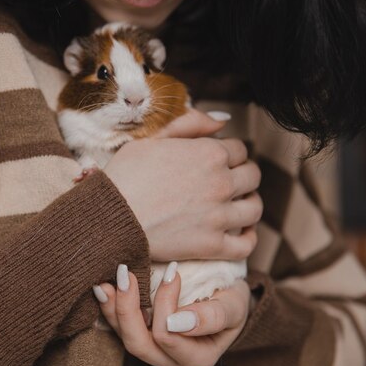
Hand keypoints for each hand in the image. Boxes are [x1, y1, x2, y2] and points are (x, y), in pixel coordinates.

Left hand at [94, 265, 250, 365]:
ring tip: (109, 280)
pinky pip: (118, 327)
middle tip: (127, 274)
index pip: (168, 336)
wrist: (225, 296)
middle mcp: (171, 361)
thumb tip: (177, 323)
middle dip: (128, 308)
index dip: (165, 303)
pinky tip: (104, 287)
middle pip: (139, 344)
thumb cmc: (232, 300)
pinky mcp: (140, 336)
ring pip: (124, 338)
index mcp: (197, 359)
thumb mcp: (234, 305)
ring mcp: (153, 350)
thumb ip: (213, 316)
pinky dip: (109, 307)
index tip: (173, 271)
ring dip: (113, 308)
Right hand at [103, 109, 261, 261]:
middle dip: (242, 175)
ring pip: (254, 208)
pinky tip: (239, 232)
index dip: (228, 154)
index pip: (239, 149)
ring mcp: (219, 215)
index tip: (215, 162)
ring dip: (247, 203)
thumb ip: (189, 124)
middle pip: (252, 176)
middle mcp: (221, 182)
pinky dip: (248, 238)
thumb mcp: (152, 138)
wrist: (110, 216)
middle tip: (226, 182)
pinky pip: (246, 244)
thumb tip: (222, 120)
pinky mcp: (212, 244)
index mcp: (209, 153)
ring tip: (234, 205)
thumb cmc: (125, 175)